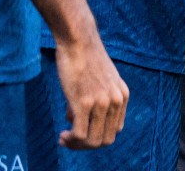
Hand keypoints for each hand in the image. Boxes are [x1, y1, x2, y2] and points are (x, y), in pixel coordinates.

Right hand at [53, 34, 129, 149]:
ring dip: (78, 145)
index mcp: (122, 95)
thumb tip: (72, 118)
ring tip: (65, 139)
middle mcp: (115, 100)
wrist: (77, 38)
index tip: (82, 133)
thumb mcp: (97, 79)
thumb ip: (92, 99)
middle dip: (88, 145)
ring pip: (93, 141)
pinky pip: (80, 135)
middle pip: (106, 139)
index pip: (115, 129)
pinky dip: (71, 140)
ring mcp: (101, 102)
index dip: (98, 135)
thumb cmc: (83, 56)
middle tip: (71, 140)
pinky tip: (63, 136)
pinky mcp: (84, 102)